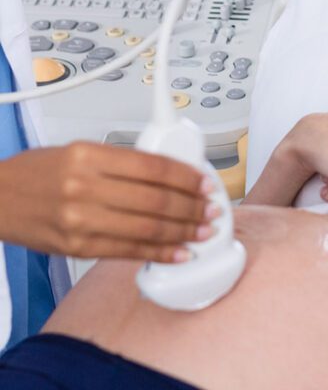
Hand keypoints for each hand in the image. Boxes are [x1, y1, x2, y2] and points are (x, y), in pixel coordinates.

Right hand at [0, 142, 216, 262]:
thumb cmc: (37, 172)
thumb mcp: (81, 150)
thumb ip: (124, 161)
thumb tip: (171, 172)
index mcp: (89, 157)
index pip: (154, 167)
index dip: (188, 176)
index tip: (205, 182)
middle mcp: (84, 188)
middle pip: (156, 199)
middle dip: (192, 207)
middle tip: (212, 209)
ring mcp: (80, 221)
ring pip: (147, 228)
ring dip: (183, 232)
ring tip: (203, 231)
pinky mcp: (77, 247)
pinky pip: (127, 252)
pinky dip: (158, 254)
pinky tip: (177, 253)